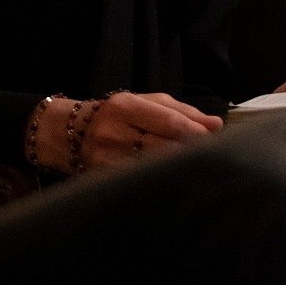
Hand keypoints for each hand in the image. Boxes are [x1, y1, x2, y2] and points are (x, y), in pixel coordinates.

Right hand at [71, 92, 221, 172]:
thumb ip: (184, 112)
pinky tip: (172, 180)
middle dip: (189, 152)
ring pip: (152, 168)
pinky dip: (159, 180)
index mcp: (125, 107)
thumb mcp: (147, 102)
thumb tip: (216, 125)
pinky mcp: (102, 179)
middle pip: (163, 147)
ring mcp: (105, 159)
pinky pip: (138, 181)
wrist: (69, 134)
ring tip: (193, 168)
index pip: (169, 122)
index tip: (214, 139)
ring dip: (177, 169)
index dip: (195, 133)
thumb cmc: (118, 115)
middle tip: (209, 156)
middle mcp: (113, 133)